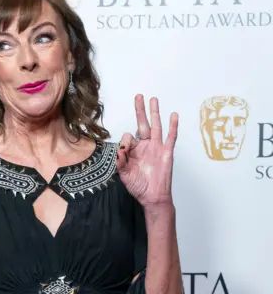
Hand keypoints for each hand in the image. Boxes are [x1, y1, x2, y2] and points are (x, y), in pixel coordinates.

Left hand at [116, 94, 177, 208]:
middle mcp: (145, 146)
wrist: (152, 197)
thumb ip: (120, 161)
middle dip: (140, 110)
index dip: (125, 141)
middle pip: (143, 124)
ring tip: (153, 99)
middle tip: (139, 97)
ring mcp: (157, 148)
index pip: (128, 137)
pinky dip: (173, 126)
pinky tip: (173, 115)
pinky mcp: (167, 152)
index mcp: (134, 151)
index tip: (125, 151)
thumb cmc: (139, 187)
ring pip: (156, 126)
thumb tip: (120, 148)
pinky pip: (171, 137)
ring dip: (155, 113)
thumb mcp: (124, 175)